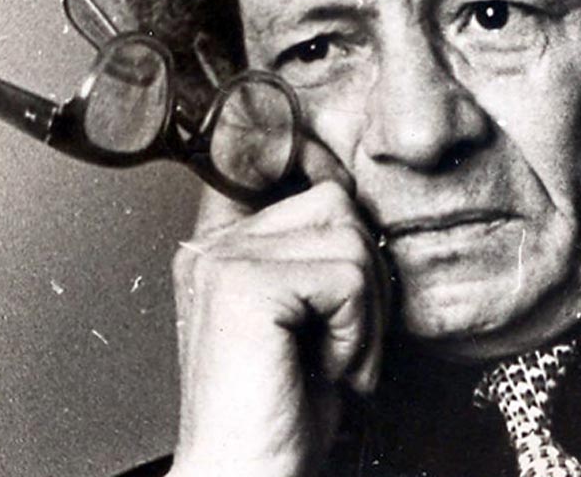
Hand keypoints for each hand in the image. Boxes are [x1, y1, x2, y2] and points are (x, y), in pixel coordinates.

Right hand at [167, 136, 387, 476]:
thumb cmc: (282, 412)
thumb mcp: (309, 318)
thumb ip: (318, 253)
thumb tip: (354, 198)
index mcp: (223, 249)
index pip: (283, 168)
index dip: (330, 185)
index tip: (351, 241)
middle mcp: (213, 246)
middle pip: (335, 202)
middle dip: (365, 276)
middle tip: (347, 340)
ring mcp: (223, 261)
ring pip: (349, 238)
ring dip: (367, 313)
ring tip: (335, 360)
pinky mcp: (243, 286)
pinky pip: (347, 278)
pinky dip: (358, 333)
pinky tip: (329, 371)